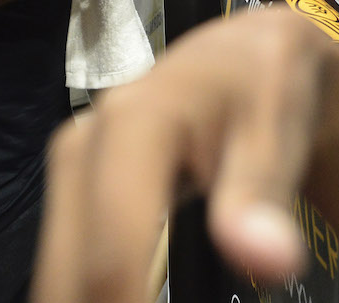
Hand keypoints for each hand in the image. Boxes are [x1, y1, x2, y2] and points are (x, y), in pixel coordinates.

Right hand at [35, 11, 333, 302]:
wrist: (245, 58)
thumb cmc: (264, 84)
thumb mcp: (277, 124)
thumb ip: (262, 195)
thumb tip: (268, 262)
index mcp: (130, 125)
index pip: (112, 256)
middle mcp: (83, 147)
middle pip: (70, 277)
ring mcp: (71, 169)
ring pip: (61, 276)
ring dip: (97, 298)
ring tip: (153, 299)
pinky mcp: (74, 191)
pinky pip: (71, 265)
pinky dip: (98, 292)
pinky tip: (136, 296)